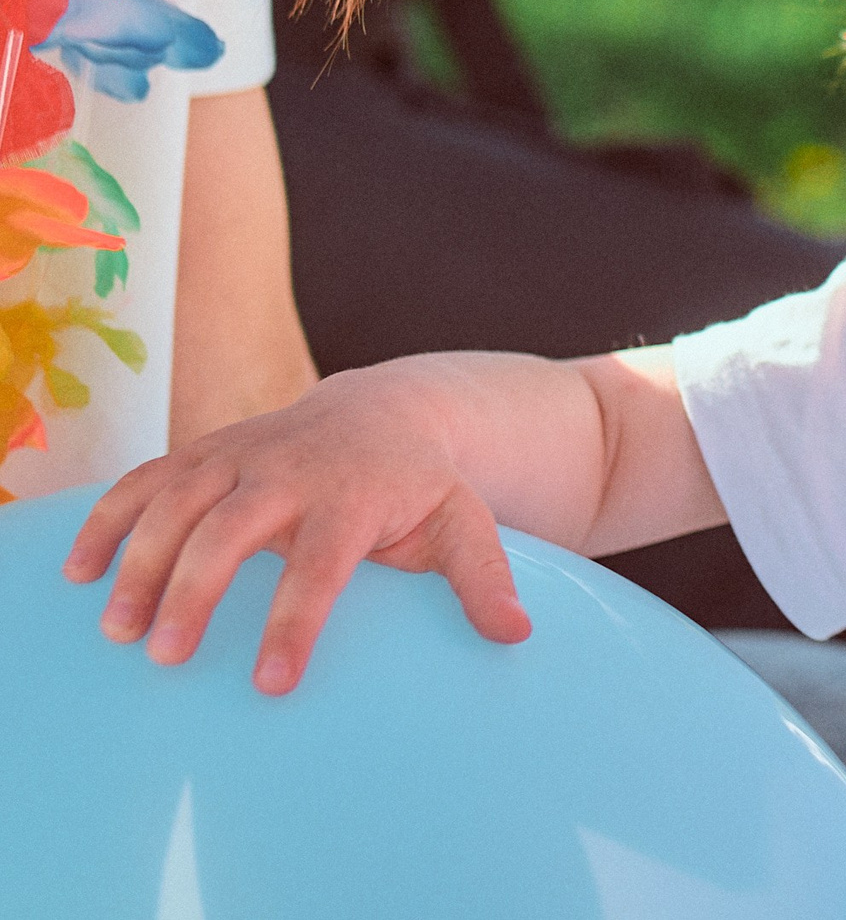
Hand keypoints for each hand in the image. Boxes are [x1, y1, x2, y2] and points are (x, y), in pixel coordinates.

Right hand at [61, 365, 531, 694]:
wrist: (387, 411)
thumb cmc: (420, 485)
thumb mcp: (464, 524)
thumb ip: (484, 578)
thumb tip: (517, 635)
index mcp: (355, 494)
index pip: (321, 562)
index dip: (296, 621)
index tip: (270, 684)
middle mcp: (290, 469)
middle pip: (230, 528)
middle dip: (195, 591)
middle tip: (168, 657)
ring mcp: (241, 454)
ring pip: (176, 500)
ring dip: (139, 561)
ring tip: (118, 630)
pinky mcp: (205, 451)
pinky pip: (145, 479)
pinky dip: (107, 518)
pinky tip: (78, 573)